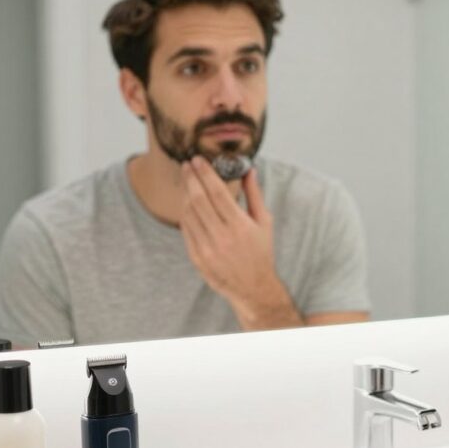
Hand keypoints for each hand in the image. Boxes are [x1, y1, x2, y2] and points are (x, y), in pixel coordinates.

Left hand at [180, 157, 301, 329]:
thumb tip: (249, 169)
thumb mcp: (263, 222)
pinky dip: (185, 214)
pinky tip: (187, 203)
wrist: (253, 287)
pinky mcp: (197, 258)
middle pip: (199, 200)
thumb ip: (254, 194)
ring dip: (185, 194)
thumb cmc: (261, 252)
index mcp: (240, 226)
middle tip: (187, 165)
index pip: (217, 192)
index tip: (198, 160)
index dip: (205, 174)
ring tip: (187, 181)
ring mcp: (207, 249)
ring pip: (189, 214)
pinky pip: (186, 230)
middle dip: (191, 179)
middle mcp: (222, 237)